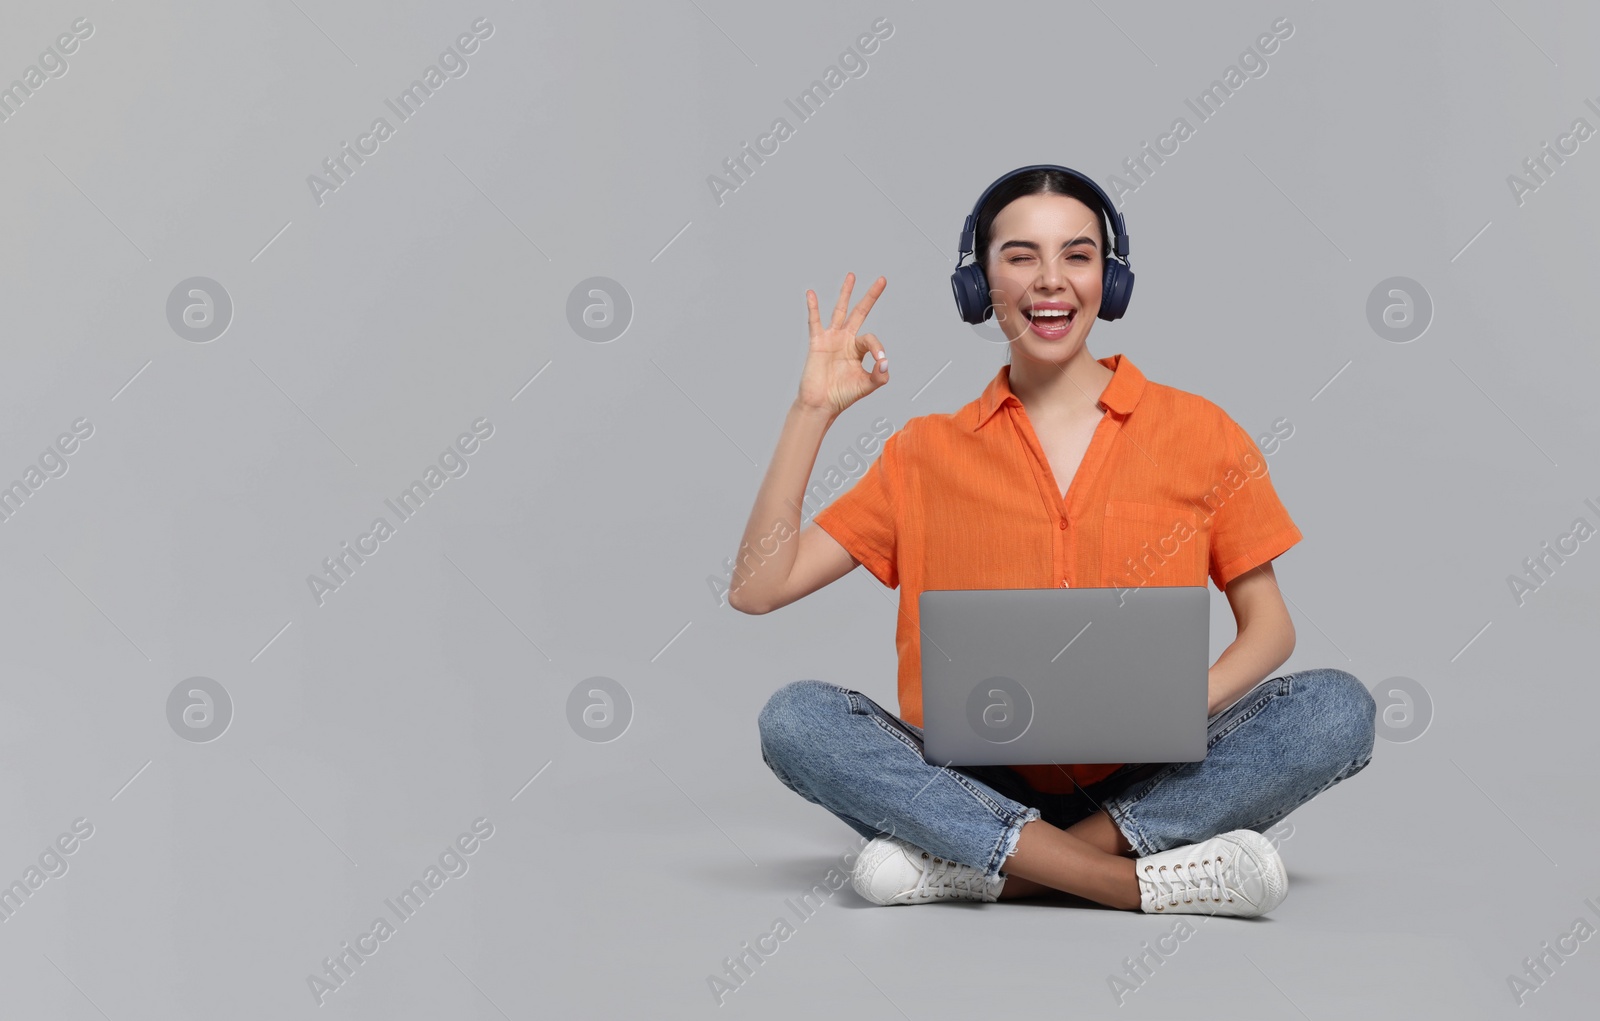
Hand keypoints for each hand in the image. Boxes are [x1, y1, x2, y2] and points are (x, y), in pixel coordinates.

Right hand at [796, 272, 887, 416]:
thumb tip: (885, 361)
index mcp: (858, 350)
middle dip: (871, 296)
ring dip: (846, 293)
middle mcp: (846, 340)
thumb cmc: (842, 395)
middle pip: (860, 312)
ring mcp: (832, 338)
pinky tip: (811, 294)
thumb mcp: (867, 386)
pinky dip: (813, 307)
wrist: (821, 403)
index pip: (871, 339)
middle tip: (882, 280)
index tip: (880, 362)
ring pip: (840, 311)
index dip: (878, 348)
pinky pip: (815, 321)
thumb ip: (880, 375)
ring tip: (852, 276)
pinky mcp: (817, 342)